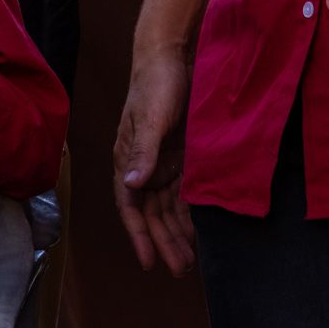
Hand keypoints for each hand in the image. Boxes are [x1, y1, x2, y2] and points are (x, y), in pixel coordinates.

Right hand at [113, 46, 195, 274]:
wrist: (173, 58)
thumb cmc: (156, 86)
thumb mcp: (150, 119)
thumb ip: (142, 152)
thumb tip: (130, 185)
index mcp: (128, 160)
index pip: (131, 207)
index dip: (140, 236)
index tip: (150, 262)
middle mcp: (143, 167)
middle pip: (151, 214)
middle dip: (163, 242)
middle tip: (180, 269)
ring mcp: (162, 163)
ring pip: (168, 208)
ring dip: (177, 233)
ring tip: (190, 260)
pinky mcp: (181, 157)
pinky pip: (184, 194)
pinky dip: (190, 214)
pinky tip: (200, 231)